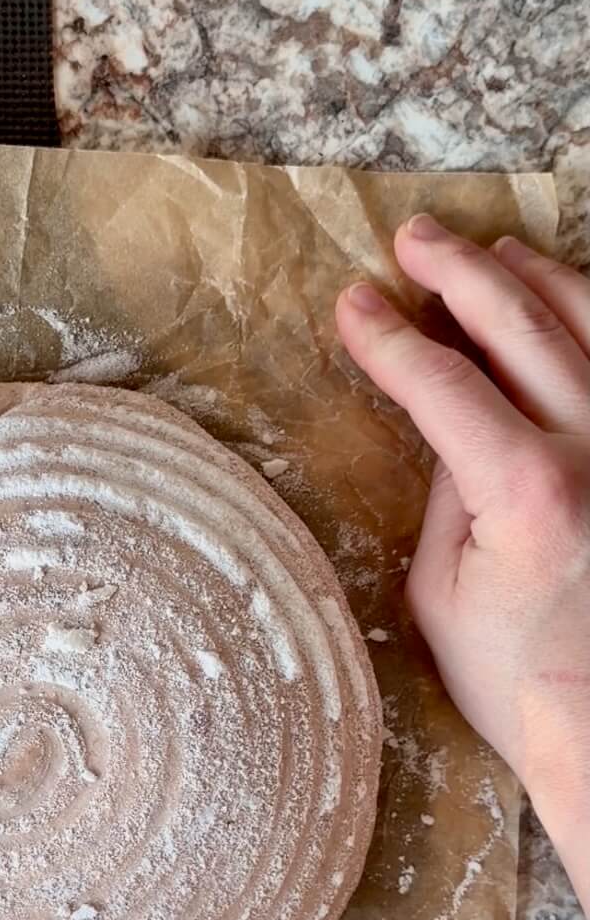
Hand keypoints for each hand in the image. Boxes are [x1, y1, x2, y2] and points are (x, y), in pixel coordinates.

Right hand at [336, 214, 589, 909]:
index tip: (352, 304)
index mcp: (528, 491)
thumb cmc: (513, 678)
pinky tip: (566, 305)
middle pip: (523, 326)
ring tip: (491, 253)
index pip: (444, 383)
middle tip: (413, 241)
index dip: (390, 338)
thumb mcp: (441, 592)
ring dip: (536, 277)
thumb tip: (451, 423)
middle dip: (459, 275)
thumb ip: (446, 495)